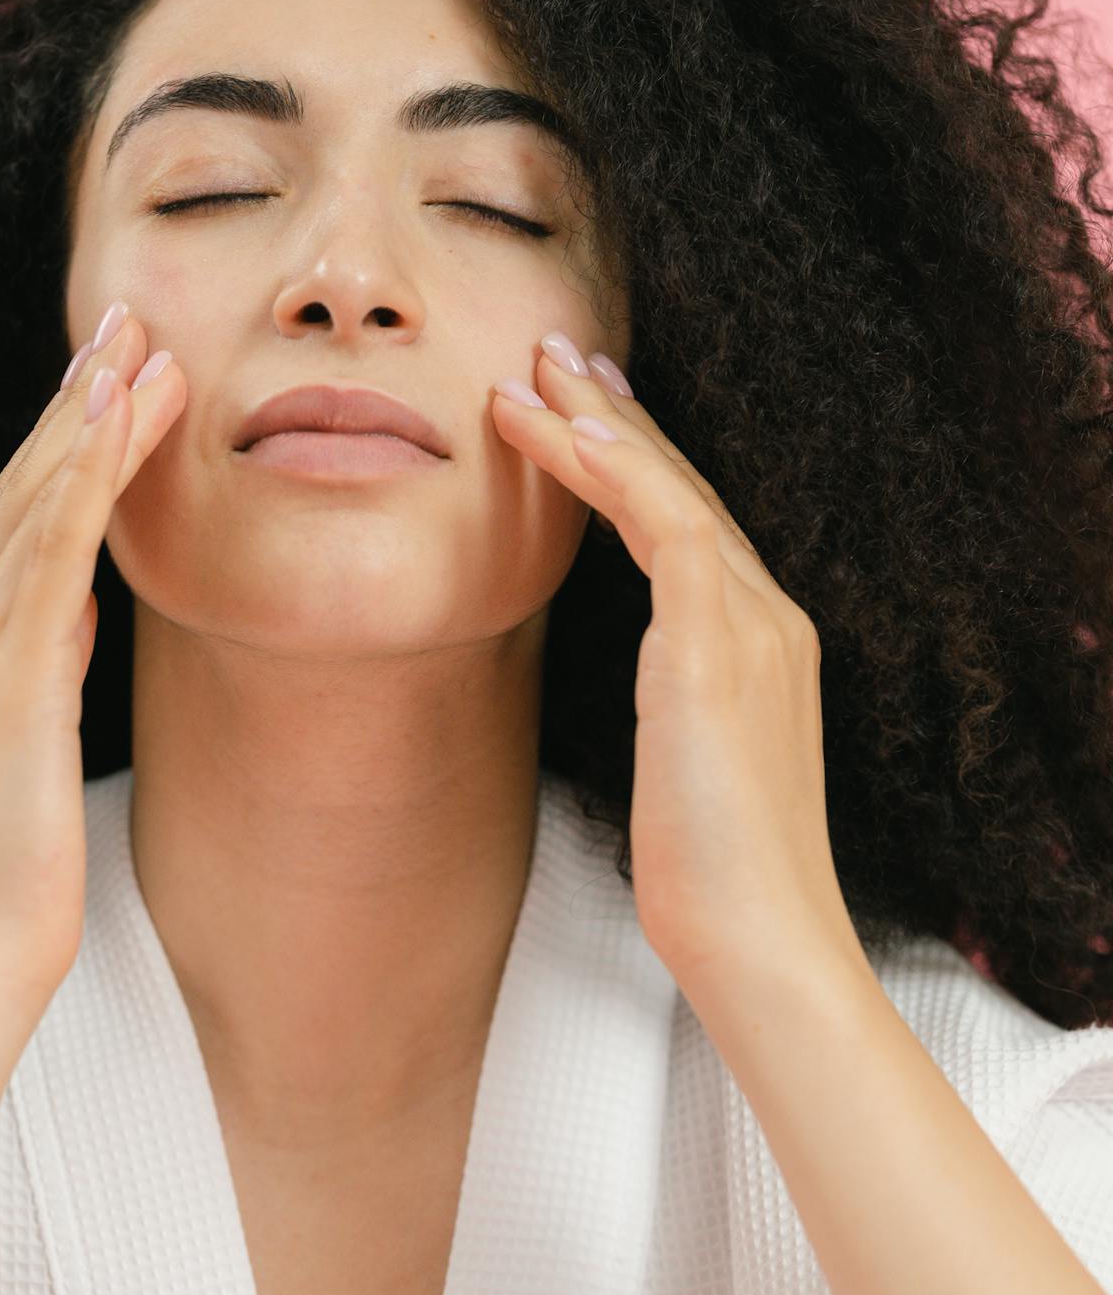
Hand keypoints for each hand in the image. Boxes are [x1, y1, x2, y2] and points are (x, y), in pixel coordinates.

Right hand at [0, 309, 185, 1015]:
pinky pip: (45, 563)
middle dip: (75, 405)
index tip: (103, 377)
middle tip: (126, 324)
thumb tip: (69, 613)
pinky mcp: (1, 687)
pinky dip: (80, 487)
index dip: (57, 444)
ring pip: (32, 511)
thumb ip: (34, 671)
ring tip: (142, 351)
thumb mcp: (16, 753)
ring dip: (91, 424)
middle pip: (17, 496)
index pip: (9, 525)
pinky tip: (114, 428)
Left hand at [490, 332, 868, 1001]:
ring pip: (670, 490)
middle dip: (614, 416)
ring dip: (595, 427)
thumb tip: (640, 703)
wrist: (763, 940)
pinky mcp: (719, 650)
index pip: (692, 524)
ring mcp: (751, 627)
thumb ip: (672, 714)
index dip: (635, 461)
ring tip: (528, 376)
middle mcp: (766, 617)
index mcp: (761, 644)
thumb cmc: (716, 877)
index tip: (582, 415)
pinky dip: (617, 475)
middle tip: (553, 354)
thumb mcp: (685, 774)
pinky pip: (671, 528)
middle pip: (683, 487)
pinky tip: (563, 436)